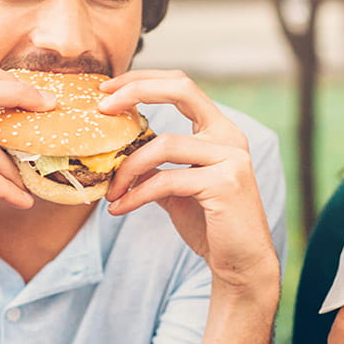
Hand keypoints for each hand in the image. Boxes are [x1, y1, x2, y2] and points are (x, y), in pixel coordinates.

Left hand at [99, 70, 277, 290]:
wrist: (241, 263)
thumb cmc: (210, 224)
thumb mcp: (178, 188)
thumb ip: (156, 167)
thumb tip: (116, 155)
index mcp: (219, 131)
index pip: (182, 84)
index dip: (143, 80)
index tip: (107, 90)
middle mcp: (229, 137)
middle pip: (181, 89)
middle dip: (136, 91)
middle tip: (101, 109)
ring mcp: (230, 158)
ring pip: (164, 144)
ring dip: (127, 168)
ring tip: (110, 192)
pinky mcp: (224, 185)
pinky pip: (166, 181)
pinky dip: (136, 195)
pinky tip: (119, 209)